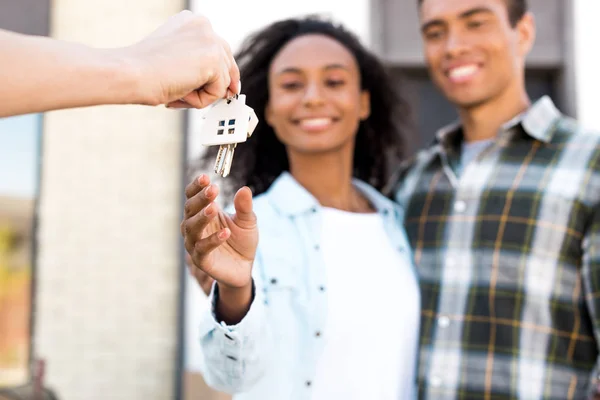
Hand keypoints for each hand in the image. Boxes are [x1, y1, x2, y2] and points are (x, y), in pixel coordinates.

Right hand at [125, 10, 239, 107]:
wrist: (130, 73)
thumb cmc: (144, 71)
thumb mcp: (176, 59)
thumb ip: (198, 63)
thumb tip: (224, 85)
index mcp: (192, 22)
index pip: (219, 48)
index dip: (222, 70)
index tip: (228, 87)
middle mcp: (204, 25)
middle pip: (227, 63)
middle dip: (219, 84)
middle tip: (212, 97)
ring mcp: (210, 40)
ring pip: (222, 81)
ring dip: (201, 94)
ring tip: (177, 92)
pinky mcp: (213, 59)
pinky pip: (219, 91)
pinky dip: (201, 100)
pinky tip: (181, 92)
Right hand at [181, 175, 257, 290]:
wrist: (244, 266)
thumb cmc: (241, 240)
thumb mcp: (247, 221)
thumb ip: (245, 207)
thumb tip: (245, 189)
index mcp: (202, 212)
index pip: (192, 196)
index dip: (197, 186)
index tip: (206, 177)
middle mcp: (194, 226)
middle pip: (190, 209)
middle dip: (200, 198)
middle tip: (213, 189)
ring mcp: (195, 243)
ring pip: (192, 228)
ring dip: (202, 217)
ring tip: (214, 208)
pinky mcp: (201, 260)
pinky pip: (203, 248)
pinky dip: (213, 240)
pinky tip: (225, 233)